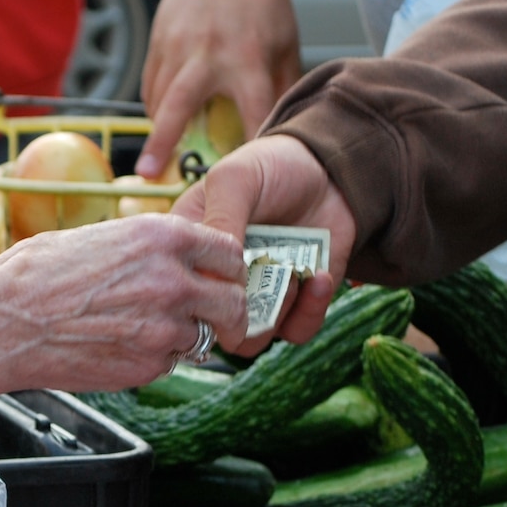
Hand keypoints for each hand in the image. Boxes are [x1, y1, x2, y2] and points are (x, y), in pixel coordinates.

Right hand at [0, 216, 247, 457]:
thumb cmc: (34, 272)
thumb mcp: (97, 235)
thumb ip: (147, 245)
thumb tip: (175, 252)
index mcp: (162, 236)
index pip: (230, 251)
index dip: (226, 266)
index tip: (219, 275)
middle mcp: (172, 281)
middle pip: (234, 301)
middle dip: (224, 308)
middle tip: (207, 313)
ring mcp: (163, 329)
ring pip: (204, 337)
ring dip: (187, 336)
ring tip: (146, 330)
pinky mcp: (147, 367)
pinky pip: (171, 363)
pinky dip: (157, 358)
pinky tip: (121, 346)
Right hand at [137, 0, 301, 180]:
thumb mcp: (285, 41)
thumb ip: (282, 87)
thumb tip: (282, 134)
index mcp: (248, 56)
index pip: (253, 111)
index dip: (251, 146)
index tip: (245, 179)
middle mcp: (208, 52)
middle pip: (180, 106)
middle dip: (163, 142)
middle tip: (150, 177)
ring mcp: (178, 45)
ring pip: (158, 97)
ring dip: (157, 130)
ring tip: (155, 159)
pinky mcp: (159, 40)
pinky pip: (150, 84)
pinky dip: (154, 106)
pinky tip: (162, 120)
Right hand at [172, 133, 359, 353]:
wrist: (329, 168)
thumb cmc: (271, 166)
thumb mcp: (235, 180)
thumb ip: (220, 219)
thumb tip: (207, 276)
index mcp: (192, 253)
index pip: (177, 291)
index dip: (194, 296)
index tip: (221, 277)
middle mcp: (220, 281)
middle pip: (210, 326)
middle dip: (236, 314)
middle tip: (264, 278)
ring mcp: (258, 296)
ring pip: (251, 339)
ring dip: (276, 314)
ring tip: (296, 276)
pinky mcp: (295, 304)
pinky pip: (295, 332)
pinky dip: (309, 313)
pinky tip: (319, 276)